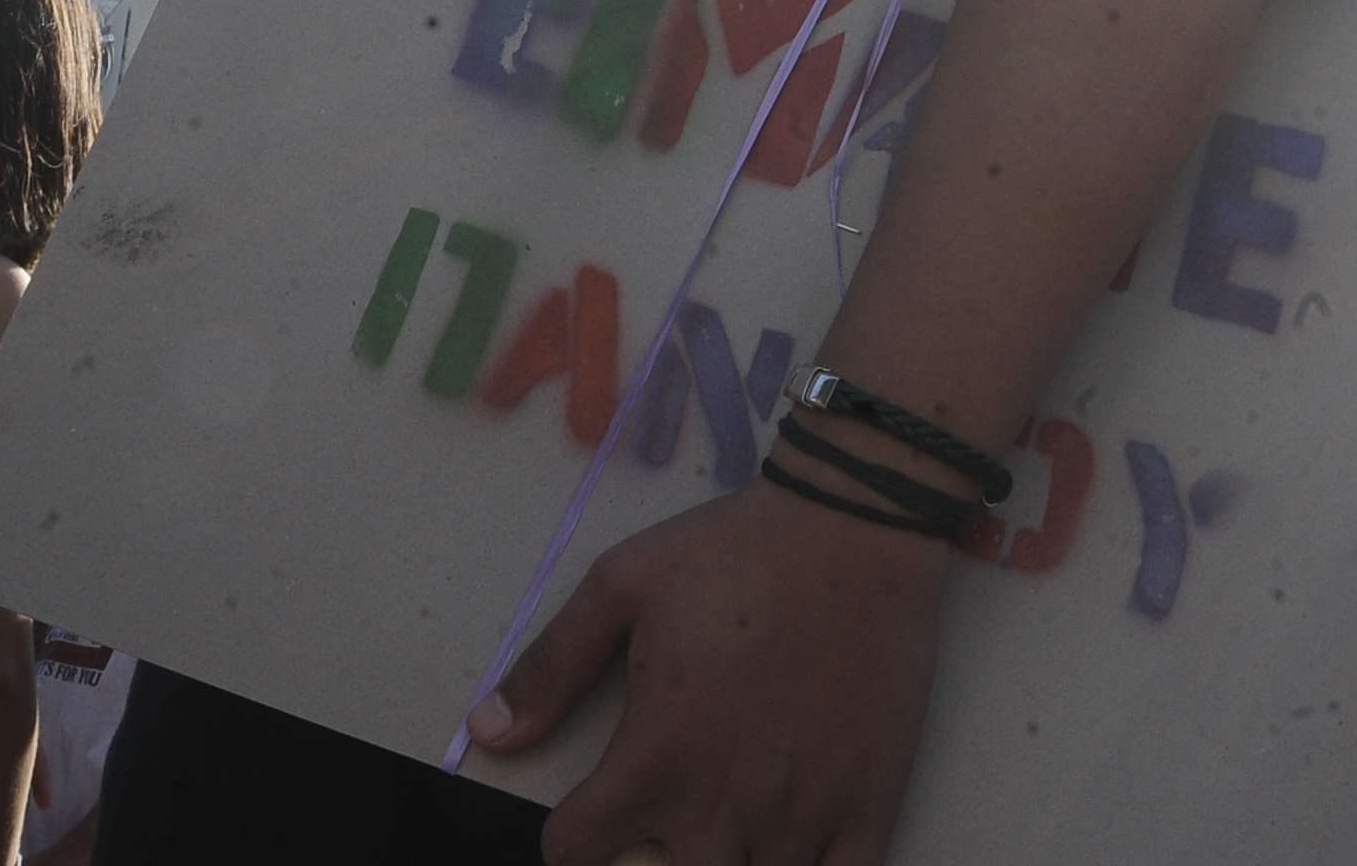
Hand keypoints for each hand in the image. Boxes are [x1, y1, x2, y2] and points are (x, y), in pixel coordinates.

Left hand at [470, 478, 952, 865]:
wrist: (855, 525)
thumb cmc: (736, 550)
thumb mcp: (621, 586)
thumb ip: (550, 668)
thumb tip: (488, 732)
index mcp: (655, 758)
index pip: (574, 852)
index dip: (572, 837)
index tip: (593, 814)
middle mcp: (722, 806)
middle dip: (657, 856)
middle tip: (676, 806)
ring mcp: (800, 818)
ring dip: (731, 860)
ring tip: (736, 815)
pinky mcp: (868, 812)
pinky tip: (797, 842)